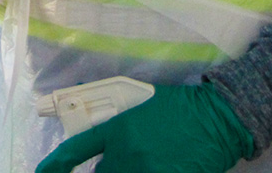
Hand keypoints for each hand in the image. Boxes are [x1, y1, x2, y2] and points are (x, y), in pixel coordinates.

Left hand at [36, 83, 252, 172]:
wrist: (215, 120)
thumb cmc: (180, 107)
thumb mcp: (143, 105)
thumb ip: (120, 123)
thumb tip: (103, 136)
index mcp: (121, 127)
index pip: (78, 149)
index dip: (57, 165)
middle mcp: (128, 153)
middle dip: (105, 172)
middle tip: (117, 165)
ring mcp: (146, 172)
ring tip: (140, 163)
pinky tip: (155, 166)